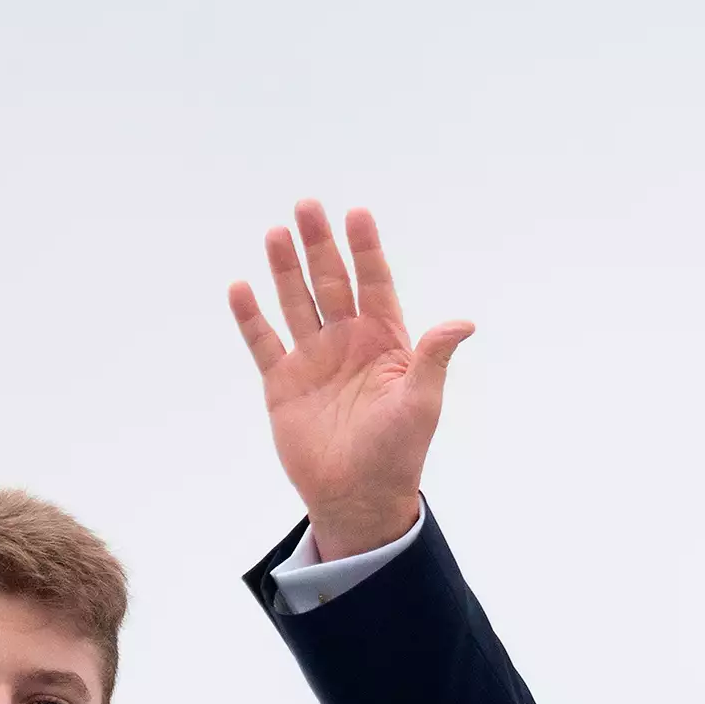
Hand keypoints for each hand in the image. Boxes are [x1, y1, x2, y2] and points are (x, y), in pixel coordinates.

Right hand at [229, 202, 472, 560]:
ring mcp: (313, 360)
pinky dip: (251, 316)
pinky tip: (241, 287)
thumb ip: (433, 358)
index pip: (374, 284)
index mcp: (384, 342)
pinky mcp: (283, 383)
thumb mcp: (421, 403)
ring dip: (286, 269)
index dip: (365, 250)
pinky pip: (263, 342)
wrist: (358, 498)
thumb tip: (463, 322)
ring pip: (297, 302)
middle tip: (307, 206)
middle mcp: (347, 343)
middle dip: (320, 245)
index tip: (357, 214)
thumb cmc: (398, 453)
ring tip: (276, 233)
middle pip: (332, 282)